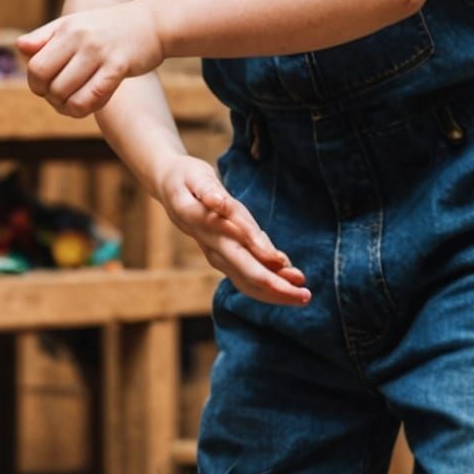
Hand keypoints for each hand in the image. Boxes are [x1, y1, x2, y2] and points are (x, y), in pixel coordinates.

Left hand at [18, 1, 164, 117]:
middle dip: (48, 96)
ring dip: (65, 107)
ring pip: (65, 94)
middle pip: (44, 80)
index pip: (34, 66)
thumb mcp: (76, 24)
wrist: (153, 23)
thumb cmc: (110, 27)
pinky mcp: (118, 67)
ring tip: (74, 103)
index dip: (36, 84)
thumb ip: (46, 36)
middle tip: (61, 98)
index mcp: (66, 28)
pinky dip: (84, 109)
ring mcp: (99, 52)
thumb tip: (20, 48)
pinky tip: (90, 105)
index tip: (48, 87)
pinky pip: (90, 99)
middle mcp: (79, 38)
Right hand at [157, 156, 309, 306]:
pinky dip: (268, 283)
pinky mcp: (225, 257)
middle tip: (305, 296)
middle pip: (247, 275)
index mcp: (209, 228)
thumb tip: (219, 203)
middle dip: (277, 288)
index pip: (238, 249)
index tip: (285, 265)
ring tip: (303, 294)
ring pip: (248, 282)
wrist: (168, 188)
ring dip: (276, 291)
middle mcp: (215, 248)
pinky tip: (289, 283)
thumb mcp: (196, 177)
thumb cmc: (186, 179)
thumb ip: (210, 192)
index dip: (262, 258)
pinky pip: (246, 277)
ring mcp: (219, 256)